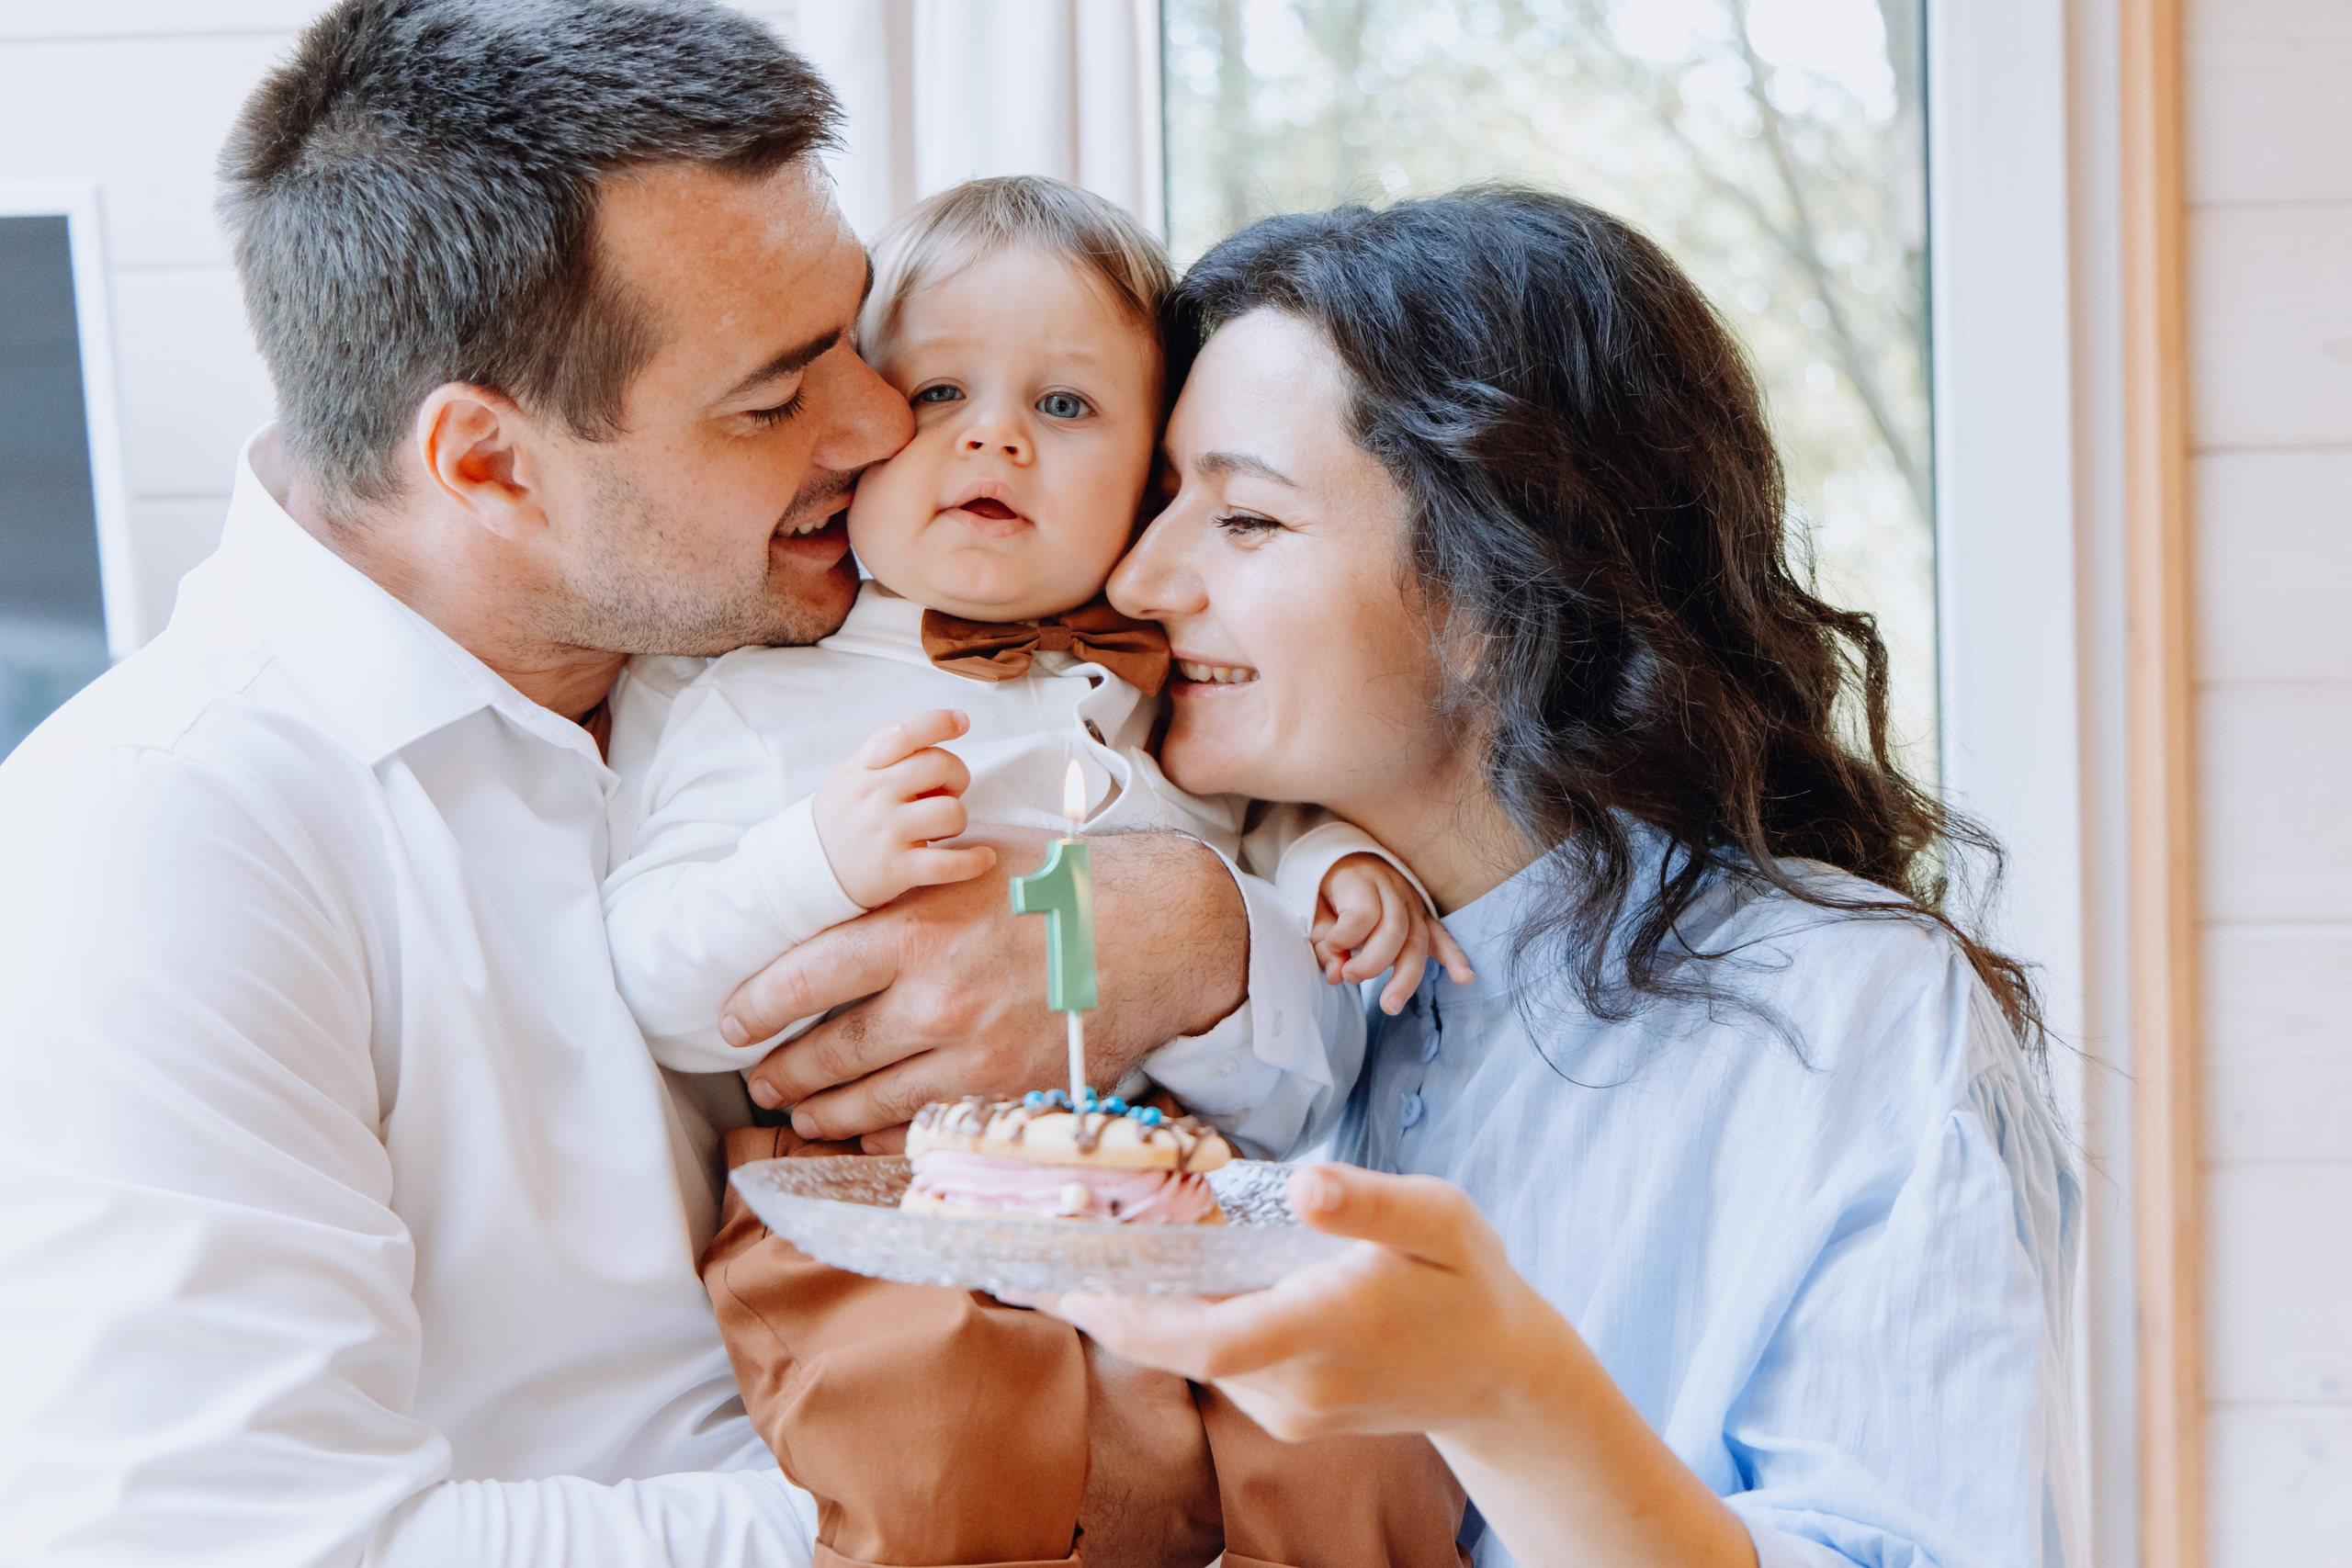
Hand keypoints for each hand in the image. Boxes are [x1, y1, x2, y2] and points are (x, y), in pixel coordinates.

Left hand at [725, 828, 1247, 1142]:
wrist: (1158, 932)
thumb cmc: (1061, 885)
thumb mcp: (969, 860)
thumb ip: (901, 885)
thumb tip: (832, 901)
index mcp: (916, 927)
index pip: (802, 978)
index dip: (755, 1006)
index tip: (731, 1020)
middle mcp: (935, 998)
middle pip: (826, 1053)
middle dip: (781, 1072)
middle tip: (758, 1078)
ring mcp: (971, 1055)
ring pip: (867, 1103)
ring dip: (821, 1112)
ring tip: (799, 1111)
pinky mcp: (1006, 1095)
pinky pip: (923, 1129)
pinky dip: (882, 1138)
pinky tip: (863, 1133)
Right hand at [812, 709, 997, 909]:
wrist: (806, 869)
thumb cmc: (843, 816)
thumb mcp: (852, 774)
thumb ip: (890, 756)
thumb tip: (940, 740)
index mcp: (866, 767)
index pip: (904, 733)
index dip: (938, 722)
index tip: (961, 722)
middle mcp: (876, 795)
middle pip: (940, 765)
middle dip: (958, 776)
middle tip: (947, 791)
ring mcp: (887, 832)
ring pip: (951, 812)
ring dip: (957, 821)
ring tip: (941, 830)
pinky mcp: (897, 869)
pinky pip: (950, 864)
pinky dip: (975, 862)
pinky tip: (984, 858)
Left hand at [1030, 1162, 1548, 1442]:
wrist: (1497, 1376)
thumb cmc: (1467, 1283)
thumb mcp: (1442, 1221)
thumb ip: (1372, 1205)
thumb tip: (1305, 1185)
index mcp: (1335, 1325)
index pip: (1217, 1338)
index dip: (1138, 1315)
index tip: (1078, 1281)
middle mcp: (1304, 1382)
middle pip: (1181, 1350)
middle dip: (1108, 1307)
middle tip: (1039, 1259)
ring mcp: (1292, 1409)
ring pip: (1193, 1358)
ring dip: (1137, 1313)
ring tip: (1080, 1254)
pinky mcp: (1287, 1416)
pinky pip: (1215, 1366)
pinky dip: (1174, 1327)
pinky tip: (1148, 1283)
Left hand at [1314, 853, 1474, 1014]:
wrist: (1349, 858)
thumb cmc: (1328, 889)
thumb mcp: (1314, 908)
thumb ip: (1323, 942)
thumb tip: (1337, 974)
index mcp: (1361, 879)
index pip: (1363, 914)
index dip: (1344, 938)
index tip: (1330, 945)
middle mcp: (1392, 889)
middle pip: (1394, 930)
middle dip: (1372, 963)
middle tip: (1351, 978)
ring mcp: (1413, 903)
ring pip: (1417, 941)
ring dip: (1405, 978)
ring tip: (1390, 1005)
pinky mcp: (1424, 917)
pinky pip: (1442, 938)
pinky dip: (1454, 958)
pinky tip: (1464, 978)